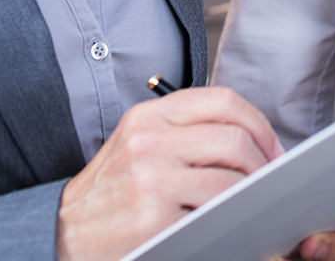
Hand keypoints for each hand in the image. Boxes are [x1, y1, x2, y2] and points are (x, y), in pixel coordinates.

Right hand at [57, 86, 282, 260]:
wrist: (61, 234)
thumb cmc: (112, 192)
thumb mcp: (140, 144)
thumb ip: (186, 131)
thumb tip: (249, 138)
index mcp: (150, 114)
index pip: (223, 100)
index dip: (259, 124)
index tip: (272, 149)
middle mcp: (149, 139)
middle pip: (233, 139)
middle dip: (263, 164)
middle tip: (271, 184)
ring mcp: (150, 178)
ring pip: (228, 179)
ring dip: (252, 197)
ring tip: (256, 207)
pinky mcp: (152, 218)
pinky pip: (210, 216)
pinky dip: (233, 222)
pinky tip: (235, 227)